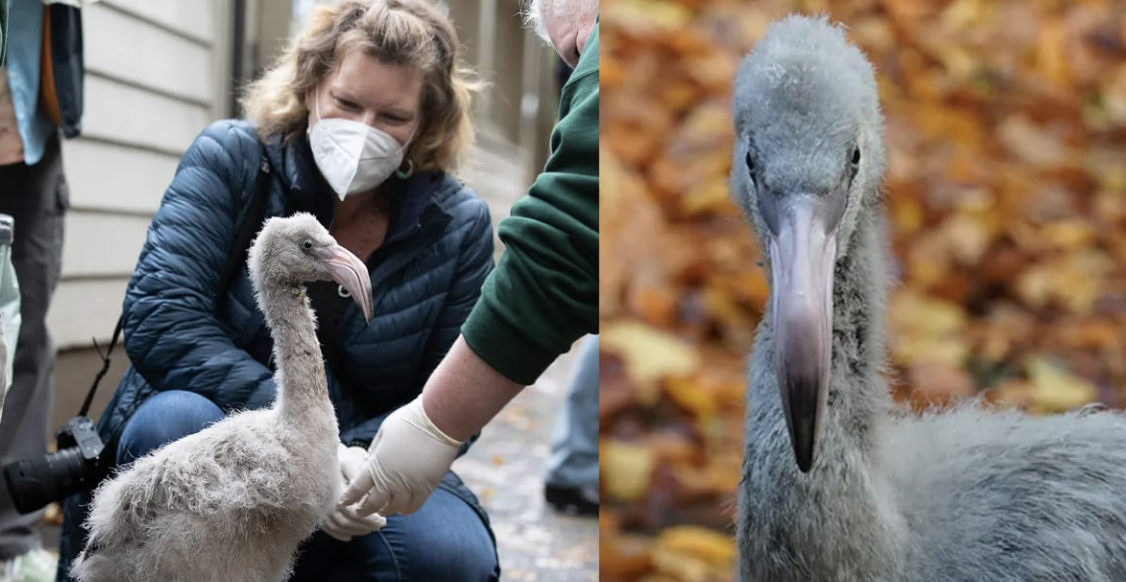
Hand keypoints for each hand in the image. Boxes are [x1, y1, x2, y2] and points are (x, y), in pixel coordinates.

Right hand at [322, 444, 387, 541]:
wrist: (321, 457)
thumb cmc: (343, 457)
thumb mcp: (353, 461)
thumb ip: (361, 477)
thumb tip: (371, 494)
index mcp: (334, 487)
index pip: (352, 511)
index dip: (368, 519)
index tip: (382, 520)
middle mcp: (324, 499)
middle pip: (345, 520)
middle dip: (364, 526)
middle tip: (380, 525)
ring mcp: (319, 506)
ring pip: (337, 526)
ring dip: (355, 530)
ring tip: (369, 529)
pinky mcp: (316, 510)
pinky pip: (327, 528)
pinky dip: (339, 534)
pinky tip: (350, 537)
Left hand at [339, 395, 461, 515]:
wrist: (438, 421)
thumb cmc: (408, 422)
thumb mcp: (383, 433)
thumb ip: (374, 452)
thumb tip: (369, 463)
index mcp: (376, 465)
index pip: (357, 489)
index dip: (348, 498)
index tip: (342, 503)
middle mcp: (391, 480)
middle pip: (373, 504)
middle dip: (364, 510)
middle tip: (359, 512)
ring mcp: (409, 485)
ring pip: (394, 508)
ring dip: (385, 510)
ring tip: (382, 509)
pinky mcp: (426, 487)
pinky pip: (413, 506)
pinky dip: (405, 510)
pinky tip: (402, 509)